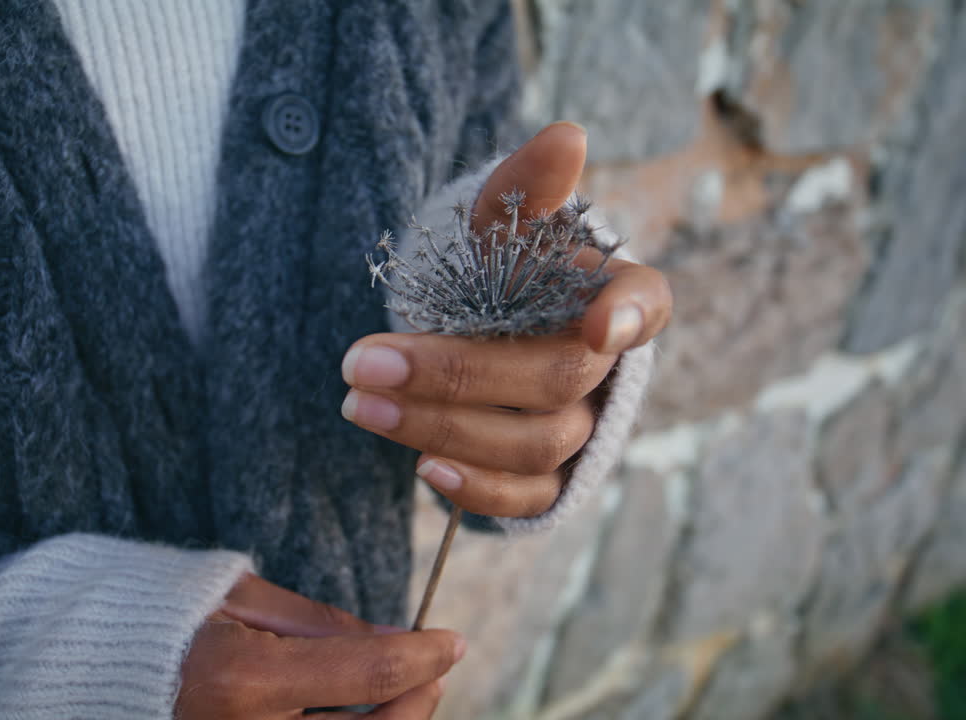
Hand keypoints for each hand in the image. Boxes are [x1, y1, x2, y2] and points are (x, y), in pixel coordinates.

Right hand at [177, 574, 463, 718]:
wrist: (94, 665)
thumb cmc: (167, 618)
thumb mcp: (244, 599)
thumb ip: (325, 626)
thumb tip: (399, 639)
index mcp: (247, 678)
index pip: (369, 672)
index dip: (424, 656)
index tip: (452, 640)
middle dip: (418, 703)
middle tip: (433, 669)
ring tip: (403, 692)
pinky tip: (362, 713)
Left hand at [340, 122, 671, 516]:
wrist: (482, 324)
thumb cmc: (501, 269)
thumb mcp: (504, 223)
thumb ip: (527, 187)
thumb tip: (566, 136)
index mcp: (613, 296)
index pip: (645, 303)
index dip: (627, 317)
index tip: (595, 325)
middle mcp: (607, 368)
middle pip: (556, 380)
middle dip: (456, 374)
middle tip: (362, 361)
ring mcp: (583, 428)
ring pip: (536, 443)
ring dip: (443, 425)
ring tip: (359, 402)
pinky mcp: (550, 478)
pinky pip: (530, 498)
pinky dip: (480, 490)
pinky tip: (423, 468)